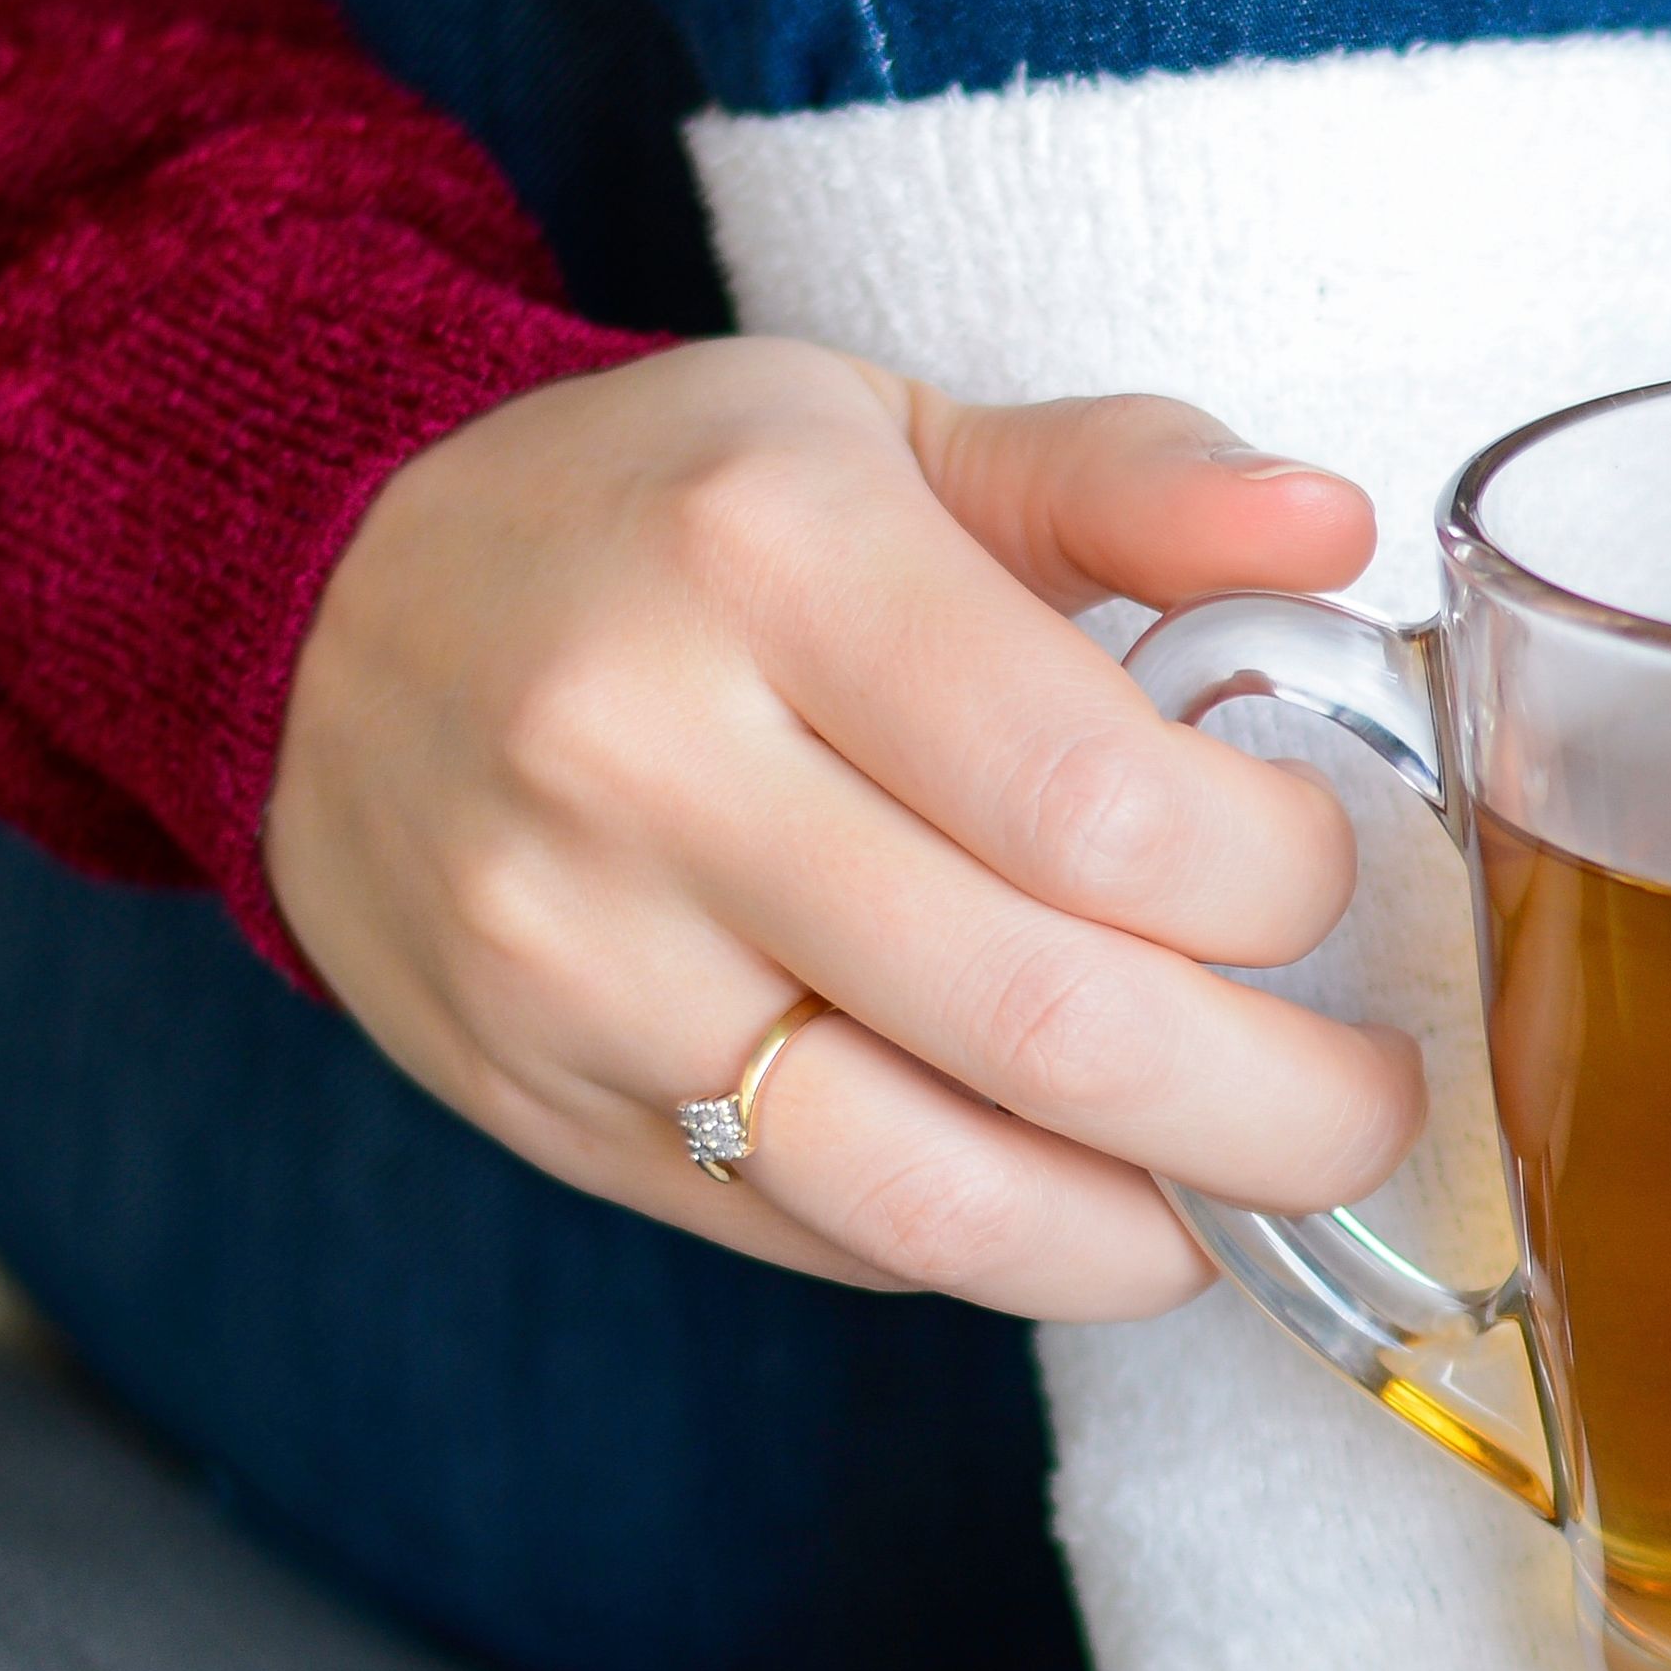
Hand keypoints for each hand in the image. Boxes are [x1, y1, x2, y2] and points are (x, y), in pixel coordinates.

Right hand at [266, 338, 1422, 1317]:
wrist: (301, 602)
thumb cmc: (664, 517)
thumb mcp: (882, 433)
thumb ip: (1125, 478)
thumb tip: (1330, 536)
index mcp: (771, 557)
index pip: (1100, 801)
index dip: (1274, 878)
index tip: (1320, 874)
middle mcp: (649, 766)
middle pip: (1050, 1024)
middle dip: (1275, 1109)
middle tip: (1369, 1110)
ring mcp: (581, 964)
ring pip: (934, 1188)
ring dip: (1144, 1233)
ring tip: (1237, 1195)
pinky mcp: (545, 1107)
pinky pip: (827, 1236)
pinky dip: (988, 1237)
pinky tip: (1065, 1187)